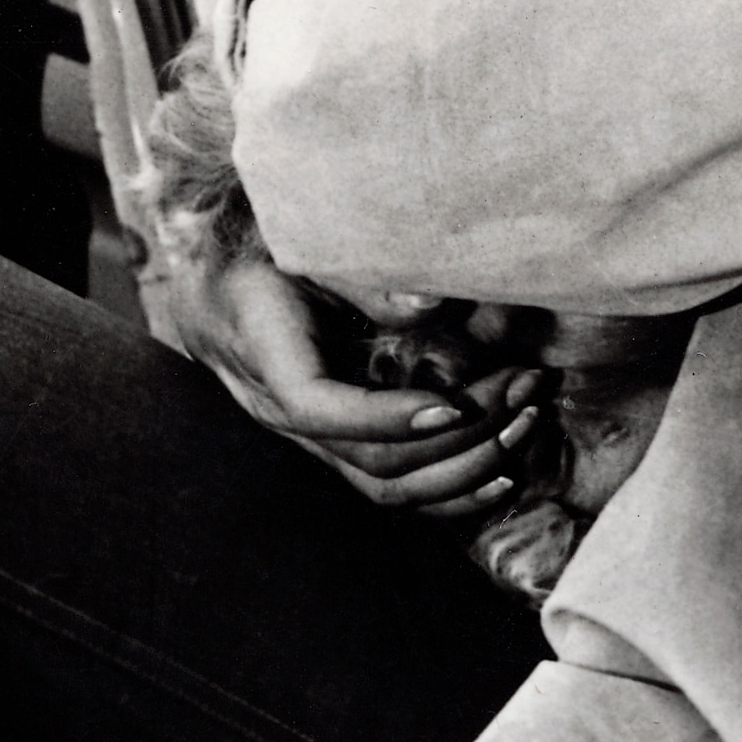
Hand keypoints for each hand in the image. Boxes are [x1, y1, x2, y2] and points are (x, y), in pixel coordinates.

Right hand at [156, 239, 541, 513]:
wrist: (216, 293)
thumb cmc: (262, 257)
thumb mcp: (303, 249)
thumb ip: (360, 277)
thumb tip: (434, 303)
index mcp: (267, 358)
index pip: (320, 407)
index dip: (387, 415)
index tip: (453, 403)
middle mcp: (288, 416)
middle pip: (373, 460)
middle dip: (459, 435)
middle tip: (522, 389)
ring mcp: (315, 442)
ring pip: (389, 487)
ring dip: (466, 466)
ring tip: (525, 422)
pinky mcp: (339, 449)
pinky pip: (393, 487)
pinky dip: (451, 492)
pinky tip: (502, 477)